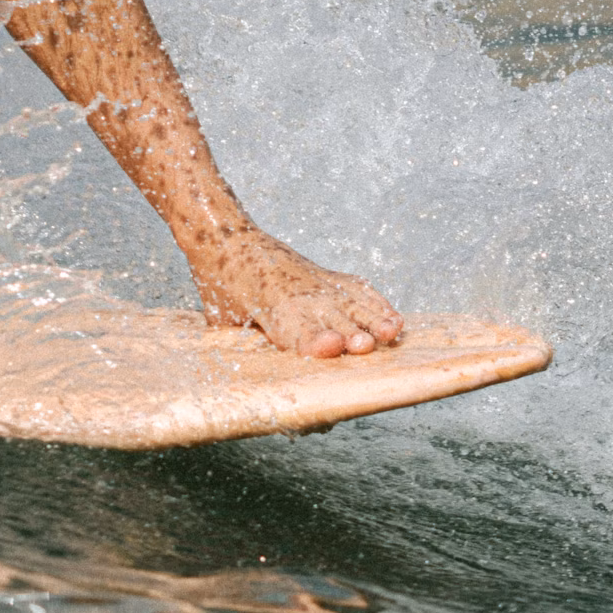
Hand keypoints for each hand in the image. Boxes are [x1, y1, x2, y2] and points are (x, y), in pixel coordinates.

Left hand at [187, 226, 402, 357]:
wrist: (226, 237)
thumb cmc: (219, 284)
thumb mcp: (221, 316)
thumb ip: (242, 343)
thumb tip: (254, 375)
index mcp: (272, 307)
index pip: (297, 330)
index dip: (314, 342)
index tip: (331, 346)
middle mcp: (301, 295)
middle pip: (332, 320)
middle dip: (349, 333)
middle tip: (363, 346)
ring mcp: (317, 284)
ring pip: (351, 304)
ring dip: (372, 320)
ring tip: (391, 332)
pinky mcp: (326, 276)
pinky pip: (358, 290)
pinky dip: (376, 304)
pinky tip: (392, 319)